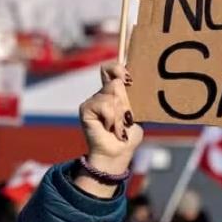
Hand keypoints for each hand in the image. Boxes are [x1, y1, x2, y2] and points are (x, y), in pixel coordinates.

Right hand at [77, 63, 143, 183]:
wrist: (118, 153)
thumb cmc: (129, 135)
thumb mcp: (135, 112)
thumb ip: (131, 96)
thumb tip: (126, 81)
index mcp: (115, 91)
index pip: (111, 69)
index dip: (118, 68)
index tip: (129, 79)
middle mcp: (102, 93)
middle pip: (116, 82)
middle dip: (126, 102)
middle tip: (127, 118)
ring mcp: (93, 100)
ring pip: (112, 95)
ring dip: (121, 115)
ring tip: (119, 127)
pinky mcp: (86, 108)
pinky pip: (104, 105)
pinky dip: (112, 119)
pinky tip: (109, 128)